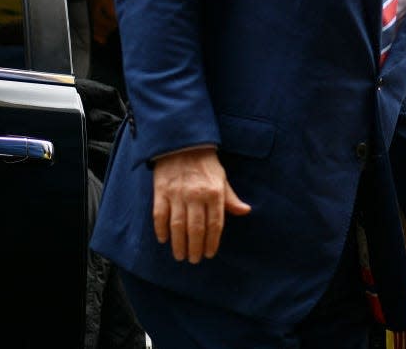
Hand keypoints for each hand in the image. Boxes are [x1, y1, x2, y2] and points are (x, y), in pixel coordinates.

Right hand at [151, 147, 250, 262]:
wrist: (183, 144)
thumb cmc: (206, 164)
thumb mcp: (222, 179)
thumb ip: (231, 198)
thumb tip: (245, 211)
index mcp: (214, 193)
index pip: (215, 224)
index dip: (212, 242)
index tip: (209, 254)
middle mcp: (196, 195)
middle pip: (196, 228)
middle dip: (195, 247)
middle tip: (194, 260)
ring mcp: (177, 194)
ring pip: (178, 225)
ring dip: (179, 243)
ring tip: (180, 256)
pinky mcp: (161, 191)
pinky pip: (160, 215)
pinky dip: (161, 229)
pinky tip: (164, 239)